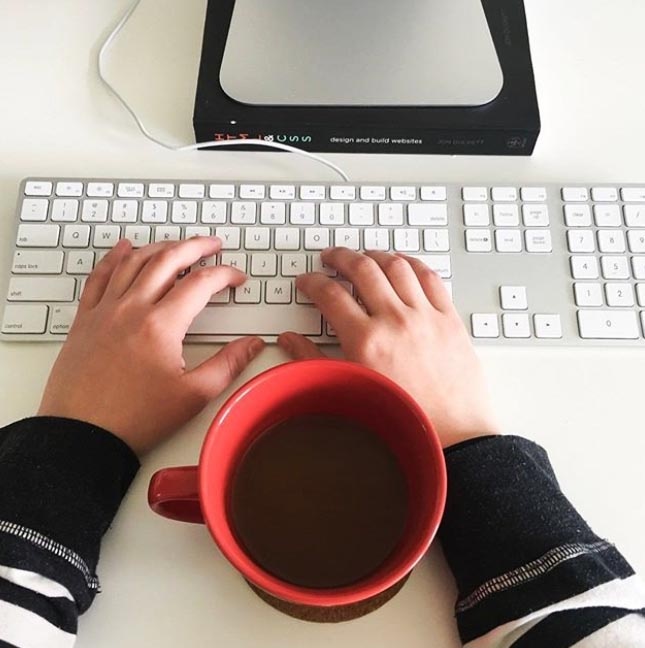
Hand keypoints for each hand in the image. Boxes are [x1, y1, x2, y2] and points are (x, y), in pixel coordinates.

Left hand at [38, 237, 264, 454]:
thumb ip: (227, 365)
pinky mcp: (85, 320)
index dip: (225, 275)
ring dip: (160, 247)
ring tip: (178, 245)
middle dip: (195, 247)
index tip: (236, 279)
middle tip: (212, 244)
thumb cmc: (134, 419)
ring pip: (134, 262)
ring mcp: (105, 311)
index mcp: (161, 325)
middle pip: (167, 260)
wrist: (81, 435)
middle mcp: (132, 309)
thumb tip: (252, 345)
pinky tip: (123, 248)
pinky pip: (99, 277)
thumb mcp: (192, 396)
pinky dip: (113, 258)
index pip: (201, 284)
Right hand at [278, 248, 497, 447]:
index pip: (330, 295)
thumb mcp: (351, 389)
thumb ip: (314, 361)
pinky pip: (431, 277)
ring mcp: (425, 316)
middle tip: (330, 257)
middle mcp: (396, 320)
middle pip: (362, 269)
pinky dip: (413, 263)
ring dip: (376, 254)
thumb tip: (290, 342)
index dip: (312, 282)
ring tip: (365, 255)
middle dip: (340, 257)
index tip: (307, 281)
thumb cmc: (403, 419)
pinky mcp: (449, 318)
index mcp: (366, 340)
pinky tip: (403, 263)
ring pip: (397, 265)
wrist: (453, 435)